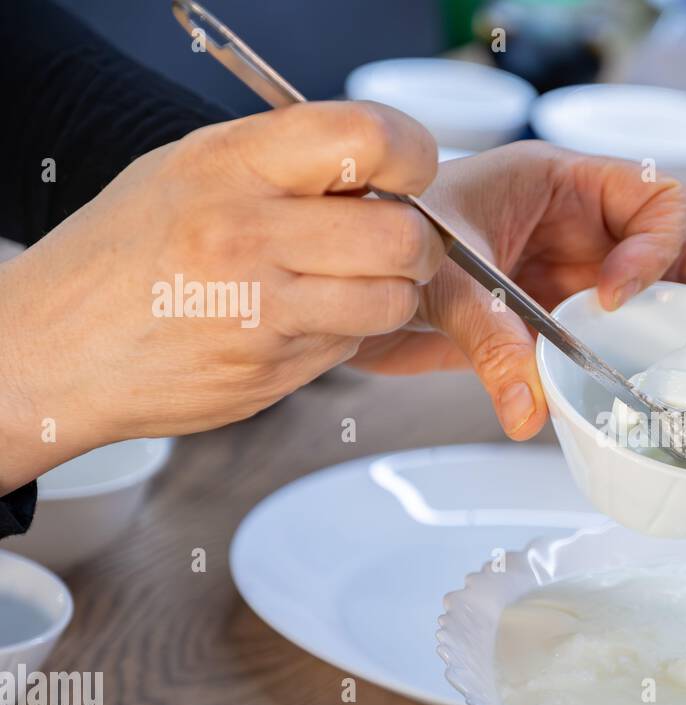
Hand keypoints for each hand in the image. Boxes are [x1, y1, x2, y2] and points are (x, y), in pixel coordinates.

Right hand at [0, 101, 443, 493]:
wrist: (53, 349)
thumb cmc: (126, 254)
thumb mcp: (191, 170)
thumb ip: (286, 162)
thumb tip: (382, 168)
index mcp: (230, 164)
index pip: (367, 140)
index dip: (410, 157)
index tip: (408, 174)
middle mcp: (245, 233)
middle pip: (401, 235)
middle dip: (418, 243)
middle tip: (398, 245)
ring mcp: (260, 308)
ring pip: (392, 299)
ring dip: (390, 296)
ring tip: (350, 285)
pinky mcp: (271, 369)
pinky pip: (353, 344)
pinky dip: (346, 333)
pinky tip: (298, 321)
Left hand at [349, 141, 685, 438]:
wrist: (341, 277)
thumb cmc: (385, 232)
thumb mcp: (440, 276)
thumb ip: (488, 336)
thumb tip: (529, 409)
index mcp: (565, 182)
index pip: (653, 200)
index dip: (653, 249)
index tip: (616, 298)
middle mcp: (585, 227)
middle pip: (685, 252)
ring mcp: (580, 277)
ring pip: (666, 300)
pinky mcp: (565, 324)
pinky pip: (625, 344)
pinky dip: (657, 368)